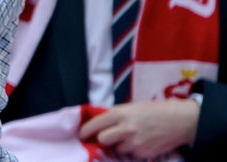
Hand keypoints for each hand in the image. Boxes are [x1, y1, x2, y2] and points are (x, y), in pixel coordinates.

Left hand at [78, 99, 198, 158]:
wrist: (181, 120)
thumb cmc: (155, 110)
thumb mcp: (132, 107)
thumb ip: (116, 115)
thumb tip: (99, 123)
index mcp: (120, 113)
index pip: (95, 124)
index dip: (86, 131)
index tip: (82, 134)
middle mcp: (126, 128)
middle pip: (102, 139)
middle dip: (102, 139)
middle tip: (107, 137)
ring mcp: (135, 142)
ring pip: (116, 149)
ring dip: (119, 146)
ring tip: (130, 138)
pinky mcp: (144, 153)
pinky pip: (130, 155)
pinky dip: (132, 152)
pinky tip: (140, 143)